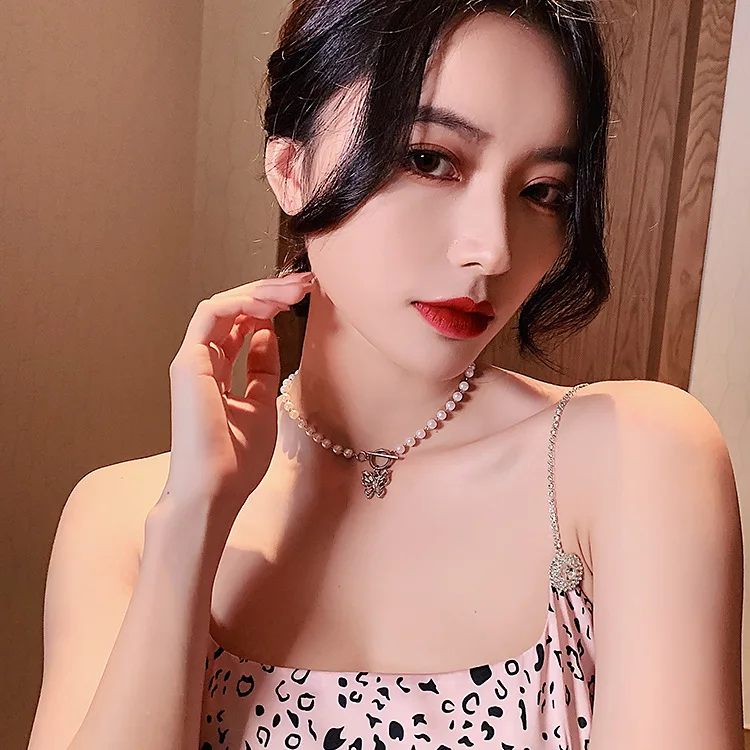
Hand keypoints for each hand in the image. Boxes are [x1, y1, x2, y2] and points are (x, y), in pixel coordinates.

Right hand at [159, 272, 313, 524]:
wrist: (215, 492)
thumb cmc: (237, 460)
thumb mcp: (263, 404)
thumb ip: (262, 368)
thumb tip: (267, 332)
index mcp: (218, 373)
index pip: (243, 325)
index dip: (272, 307)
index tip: (304, 298)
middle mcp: (203, 362)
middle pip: (235, 311)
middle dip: (270, 293)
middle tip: (303, 283)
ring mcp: (192, 361)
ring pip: (222, 306)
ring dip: (259, 292)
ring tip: (292, 289)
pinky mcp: (188, 363)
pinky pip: (210, 315)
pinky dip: (240, 303)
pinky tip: (270, 302)